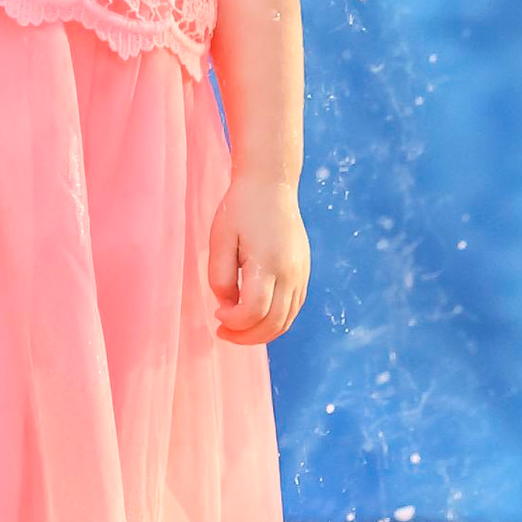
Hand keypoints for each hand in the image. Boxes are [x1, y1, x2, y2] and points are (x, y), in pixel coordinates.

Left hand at [207, 174, 309, 344]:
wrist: (271, 184)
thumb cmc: (240, 209)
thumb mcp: (220, 240)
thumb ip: (220, 277)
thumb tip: (228, 305)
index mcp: (268, 264)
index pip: (253, 312)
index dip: (233, 322)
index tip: (217, 314)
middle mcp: (290, 273)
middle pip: (273, 324)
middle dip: (245, 336)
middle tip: (222, 332)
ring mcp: (301, 274)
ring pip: (286, 321)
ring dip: (261, 333)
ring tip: (238, 328)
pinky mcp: (304, 272)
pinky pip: (293, 308)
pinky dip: (275, 321)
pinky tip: (255, 316)